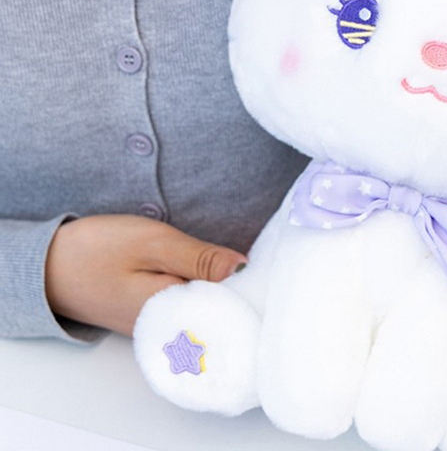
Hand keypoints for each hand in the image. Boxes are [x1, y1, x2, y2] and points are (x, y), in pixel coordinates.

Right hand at [45, 215, 247, 336]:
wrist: (49, 264)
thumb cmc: (97, 250)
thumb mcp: (154, 244)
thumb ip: (201, 259)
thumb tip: (245, 269)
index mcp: (171, 316)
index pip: (229, 312)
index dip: (254, 290)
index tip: (270, 267)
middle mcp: (169, 330)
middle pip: (222, 316)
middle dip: (244, 292)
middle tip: (264, 264)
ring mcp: (162, 325)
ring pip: (209, 312)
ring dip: (227, 291)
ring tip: (248, 267)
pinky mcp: (156, 315)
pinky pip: (192, 308)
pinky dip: (208, 292)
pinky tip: (218, 275)